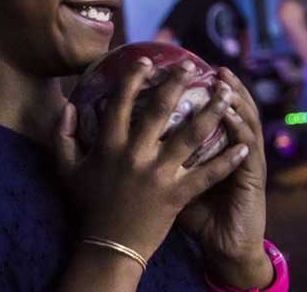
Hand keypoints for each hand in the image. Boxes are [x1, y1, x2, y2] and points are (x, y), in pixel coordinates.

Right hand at [55, 58, 249, 260]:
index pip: (121, 102)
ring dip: (212, 111)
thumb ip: (63, 135)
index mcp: (109, 145)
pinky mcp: (176, 194)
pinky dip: (227, 161)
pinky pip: (206, 174)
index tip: (146, 59)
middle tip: (191, 65)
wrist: (108, 247)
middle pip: (161, 110)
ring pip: (191, 135)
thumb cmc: (89, 205)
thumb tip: (67, 105)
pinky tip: (243, 146)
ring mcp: (158, 174)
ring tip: (227, 93)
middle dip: (177, 82)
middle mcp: (135, 154)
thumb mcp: (67, 169)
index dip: (133, 77)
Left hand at [178, 68, 273, 289]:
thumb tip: (126, 138)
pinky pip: (249, 146)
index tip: (197, 72)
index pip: (214, 111)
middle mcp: (234, 148)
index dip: (207, 91)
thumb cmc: (198, 215)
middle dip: (226, 86)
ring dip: (238, 100)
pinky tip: (232, 114)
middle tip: (215, 67)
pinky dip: (241, 128)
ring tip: (226, 82)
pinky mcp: (253, 176)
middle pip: (235, 108)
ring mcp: (245, 160)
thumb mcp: (175, 183)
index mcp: (216, 148)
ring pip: (246, 121)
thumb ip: (161, 159)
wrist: (225, 246)